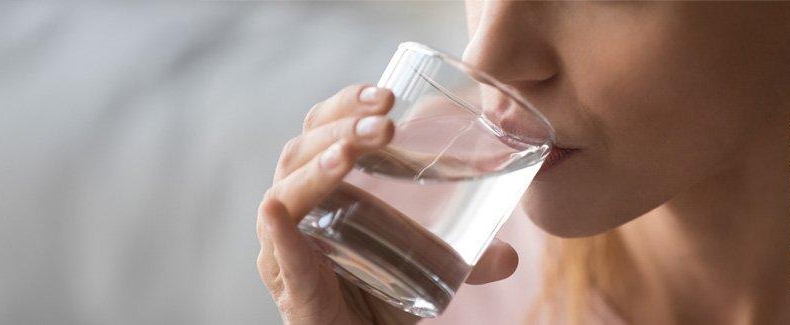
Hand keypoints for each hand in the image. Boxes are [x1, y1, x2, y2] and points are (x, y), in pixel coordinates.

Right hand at [256, 84, 519, 324]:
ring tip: (351, 152)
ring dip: (318, 165)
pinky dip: (278, 231)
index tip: (389, 95)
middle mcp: (295, 211)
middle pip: (302, 148)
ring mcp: (284, 248)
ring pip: (286, 190)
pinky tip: (278, 211)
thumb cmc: (379, 300)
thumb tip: (511, 255)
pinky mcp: (289, 286)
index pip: (322, 128)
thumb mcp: (426, 269)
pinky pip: (278, 252)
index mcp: (322, 188)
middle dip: (342, 126)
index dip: (348, 105)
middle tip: (386, 120)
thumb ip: (465, 259)